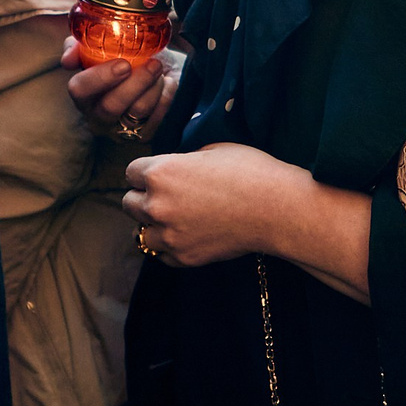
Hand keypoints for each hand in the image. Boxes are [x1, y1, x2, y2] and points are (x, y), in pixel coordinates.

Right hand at [65, 37, 179, 140]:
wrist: (159, 67)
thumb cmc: (128, 56)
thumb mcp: (103, 45)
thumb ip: (81, 45)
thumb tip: (68, 60)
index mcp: (83, 93)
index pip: (79, 90)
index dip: (100, 78)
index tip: (124, 64)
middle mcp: (96, 116)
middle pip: (110, 106)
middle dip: (135, 83)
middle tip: (154, 64)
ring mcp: (119, 129)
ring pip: (137, 110)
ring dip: (154, 86)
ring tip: (159, 69)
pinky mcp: (141, 136)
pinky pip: (156, 119)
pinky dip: (166, 96)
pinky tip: (168, 83)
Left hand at [121, 143, 294, 266]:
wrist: (277, 209)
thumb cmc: (250, 171)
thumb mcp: (213, 149)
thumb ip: (184, 160)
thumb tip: (178, 168)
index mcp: (160, 172)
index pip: (131, 172)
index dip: (146, 171)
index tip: (158, 174)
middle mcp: (157, 205)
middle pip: (129, 203)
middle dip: (144, 197)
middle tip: (166, 196)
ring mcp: (169, 235)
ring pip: (141, 232)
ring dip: (153, 225)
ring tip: (174, 219)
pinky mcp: (184, 257)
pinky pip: (162, 254)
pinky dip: (169, 246)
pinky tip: (186, 234)